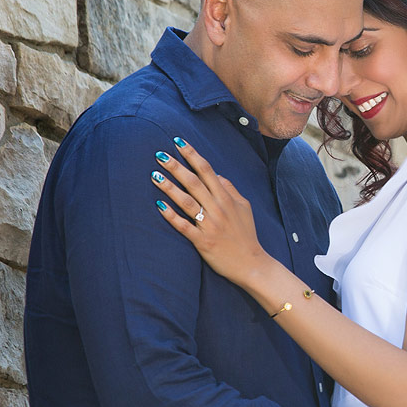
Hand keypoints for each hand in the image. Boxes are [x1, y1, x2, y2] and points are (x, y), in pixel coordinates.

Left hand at [152, 137, 270, 284]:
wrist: (252, 264)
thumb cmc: (246, 235)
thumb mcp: (244, 207)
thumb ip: (230, 189)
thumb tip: (216, 175)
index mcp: (226, 198)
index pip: (207, 171)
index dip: (192, 155)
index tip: (178, 142)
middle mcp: (218, 209)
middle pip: (194, 182)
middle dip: (176, 166)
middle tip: (159, 154)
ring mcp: (210, 225)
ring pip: (186, 202)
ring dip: (169, 187)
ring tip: (154, 175)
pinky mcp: (203, 242)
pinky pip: (184, 226)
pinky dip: (171, 216)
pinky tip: (159, 206)